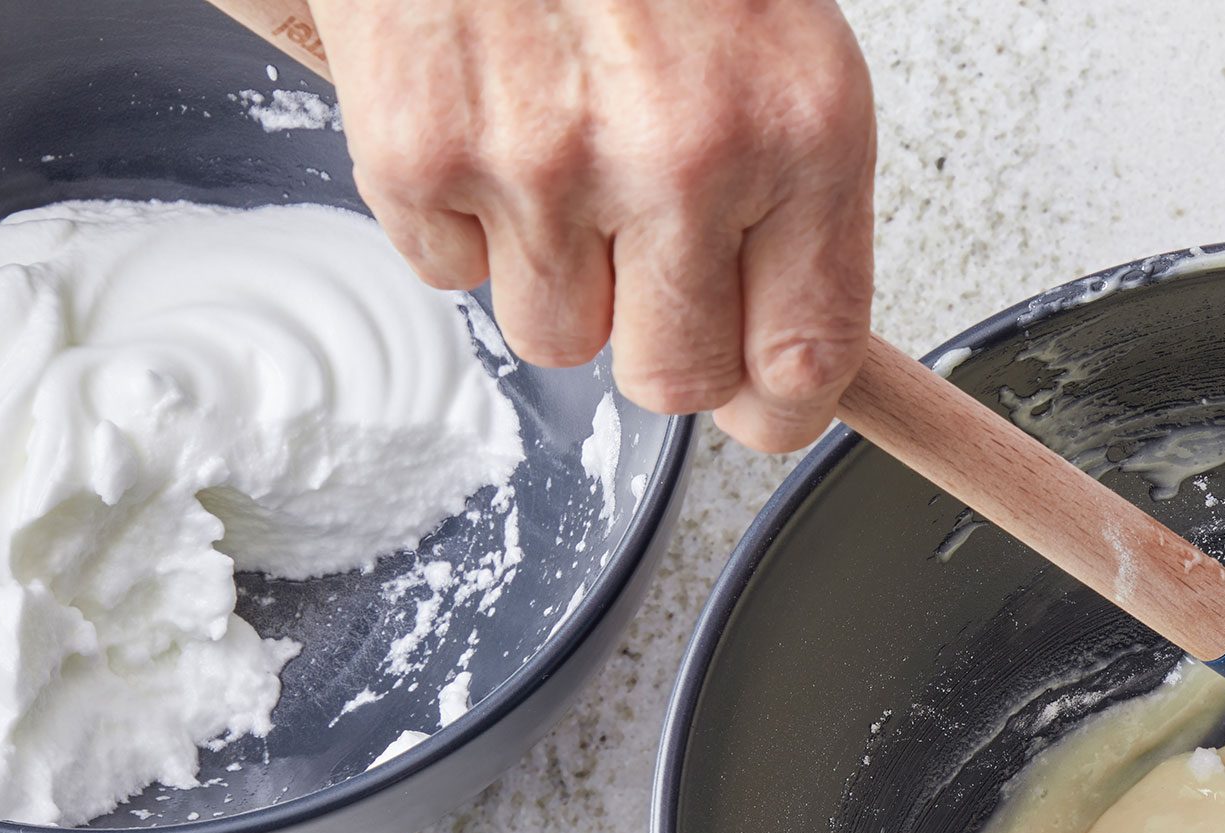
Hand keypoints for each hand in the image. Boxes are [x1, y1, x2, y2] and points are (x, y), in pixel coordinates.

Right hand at [306, 0, 875, 452]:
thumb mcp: (774, 35)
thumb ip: (793, 199)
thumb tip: (782, 363)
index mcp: (800, 128)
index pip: (804, 365)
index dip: (773, 402)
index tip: (756, 395)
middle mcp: (683, 158)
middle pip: (671, 379)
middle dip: (654, 336)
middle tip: (636, 244)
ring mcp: (543, 165)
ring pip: (553, 335)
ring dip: (551, 264)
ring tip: (553, 134)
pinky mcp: (420, 156)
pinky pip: (449, 271)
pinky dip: (457, 212)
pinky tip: (481, 107)